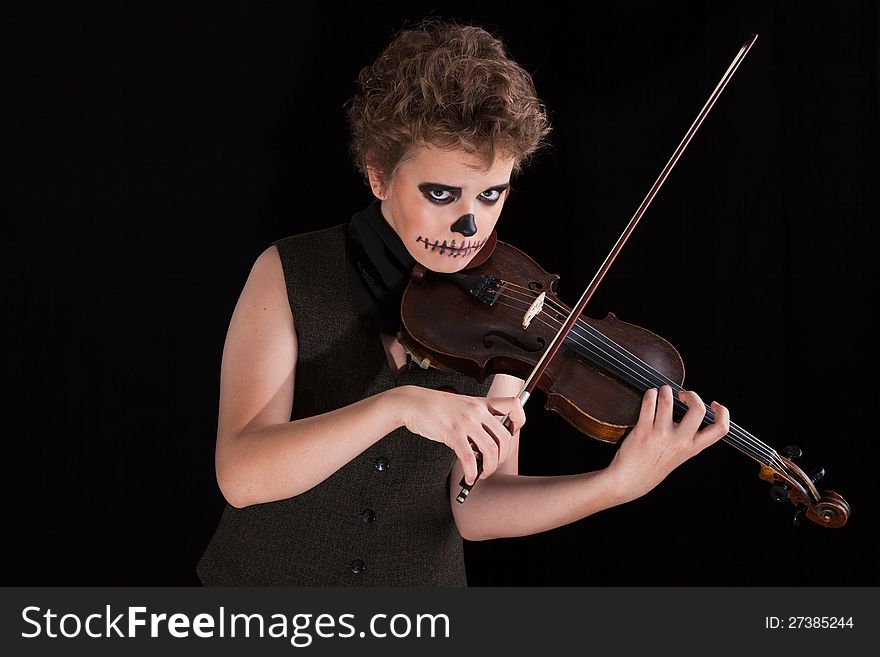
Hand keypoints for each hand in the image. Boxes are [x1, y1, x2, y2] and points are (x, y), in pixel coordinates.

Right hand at [397, 386, 525, 485]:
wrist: (414, 403)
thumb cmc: (436, 406)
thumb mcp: (463, 404)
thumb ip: (478, 417)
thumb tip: (489, 441)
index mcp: (482, 403)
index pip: (514, 405)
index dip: (519, 421)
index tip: (511, 434)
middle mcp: (477, 411)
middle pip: (505, 437)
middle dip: (502, 457)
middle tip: (493, 465)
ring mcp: (465, 422)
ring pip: (491, 449)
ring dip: (490, 467)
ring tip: (482, 473)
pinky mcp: (452, 433)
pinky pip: (469, 457)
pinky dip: (472, 472)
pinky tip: (470, 477)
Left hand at [606, 385, 729, 502]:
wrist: (630, 481)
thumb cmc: (654, 466)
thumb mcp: (679, 456)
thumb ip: (688, 438)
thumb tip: (689, 410)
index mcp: (692, 448)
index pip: (720, 429)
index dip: (723, 413)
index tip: (713, 404)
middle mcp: (679, 442)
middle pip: (698, 409)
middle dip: (692, 395)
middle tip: (682, 395)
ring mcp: (661, 436)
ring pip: (668, 400)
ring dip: (665, 390)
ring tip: (661, 392)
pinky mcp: (642, 431)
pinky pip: (648, 403)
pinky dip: (650, 394)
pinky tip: (650, 396)